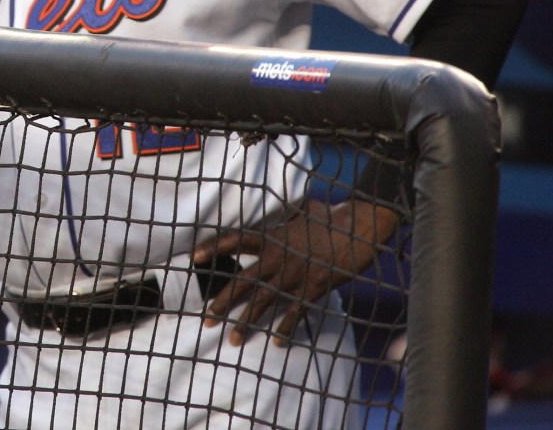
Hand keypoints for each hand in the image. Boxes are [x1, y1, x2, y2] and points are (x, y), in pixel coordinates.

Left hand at [192, 198, 399, 346]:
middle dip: (222, 302)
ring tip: (231, 339)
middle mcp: (277, 257)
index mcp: (272, 236)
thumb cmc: (331, 216)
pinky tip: (276, 343)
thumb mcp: (304, 210)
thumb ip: (288, 215)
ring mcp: (294, 275)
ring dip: (246, 322)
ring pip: (263, 302)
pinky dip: (285, 329)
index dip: (213, 247)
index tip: (194, 257)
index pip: (235, 240)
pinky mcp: (312, 288)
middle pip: (242, 282)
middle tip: (206, 319)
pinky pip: (294, 313)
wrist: (359, 230)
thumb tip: (285, 208)